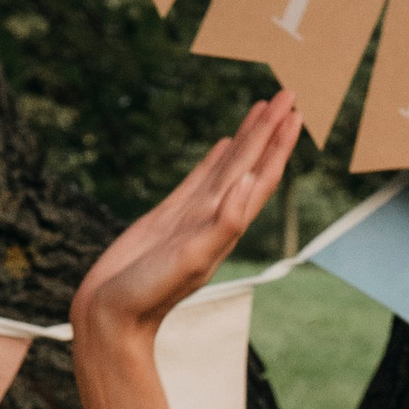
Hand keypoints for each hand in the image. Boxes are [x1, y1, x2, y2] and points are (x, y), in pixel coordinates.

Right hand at [71, 92, 301, 346]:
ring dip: (247, 139)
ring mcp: (192, 216)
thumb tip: (248, 183)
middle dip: (269, 130)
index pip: (260, 177)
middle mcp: (214, 218)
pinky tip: (224, 144)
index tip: (295, 112)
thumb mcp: (191, 259)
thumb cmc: (150, 294)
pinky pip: (199, 179)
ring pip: (227, 167)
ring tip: (263, 108)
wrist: (113, 315)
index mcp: (226, 227)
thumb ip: (222, 224)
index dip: (278, 145)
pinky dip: (215, 160)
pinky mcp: (169, 216)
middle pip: (250, 164)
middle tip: (288, 93)